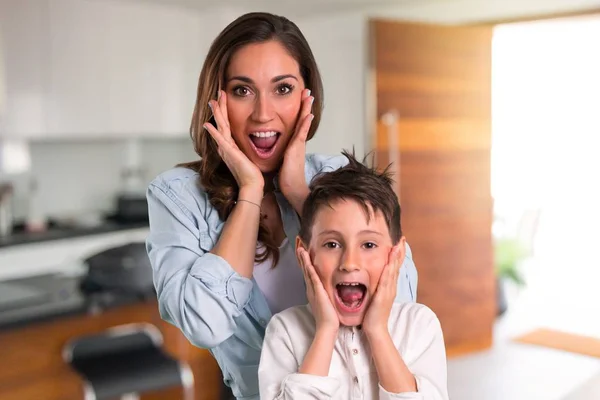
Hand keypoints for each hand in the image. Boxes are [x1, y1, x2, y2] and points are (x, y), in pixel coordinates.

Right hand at [204, 91, 263, 190]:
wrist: (251, 185)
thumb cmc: (252, 174)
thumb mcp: (248, 156)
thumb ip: (246, 149)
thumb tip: (252, 142)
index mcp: (230, 146)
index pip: (226, 126)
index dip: (224, 113)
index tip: (223, 101)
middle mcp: (226, 147)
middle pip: (221, 123)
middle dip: (219, 109)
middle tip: (217, 95)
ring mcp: (226, 149)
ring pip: (220, 128)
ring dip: (217, 114)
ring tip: (213, 102)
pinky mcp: (230, 154)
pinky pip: (220, 140)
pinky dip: (214, 132)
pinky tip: (208, 124)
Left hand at [279, 89, 313, 207]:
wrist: (292, 188)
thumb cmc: (286, 177)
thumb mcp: (284, 160)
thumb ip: (283, 153)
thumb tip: (278, 149)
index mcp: (294, 143)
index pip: (297, 123)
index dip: (300, 111)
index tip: (302, 99)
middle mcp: (298, 142)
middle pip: (303, 119)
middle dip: (305, 105)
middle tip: (307, 91)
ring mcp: (298, 144)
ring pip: (303, 123)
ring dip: (306, 109)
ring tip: (309, 96)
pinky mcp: (296, 149)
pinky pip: (301, 134)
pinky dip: (306, 124)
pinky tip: (309, 114)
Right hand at [298, 247, 338, 332]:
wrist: (327, 327)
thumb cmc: (329, 316)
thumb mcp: (326, 301)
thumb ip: (326, 293)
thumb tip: (329, 288)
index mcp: (313, 290)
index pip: (308, 272)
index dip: (305, 262)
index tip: (304, 252)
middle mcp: (311, 288)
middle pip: (305, 269)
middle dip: (302, 258)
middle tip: (299, 246)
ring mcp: (313, 290)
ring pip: (307, 272)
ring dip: (304, 261)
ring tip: (301, 250)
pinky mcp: (318, 293)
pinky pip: (313, 279)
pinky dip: (310, 270)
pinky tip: (308, 263)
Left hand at [362, 245, 402, 335]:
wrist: (375, 329)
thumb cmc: (373, 314)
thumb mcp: (376, 296)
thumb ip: (377, 287)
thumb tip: (375, 278)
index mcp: (389, 287)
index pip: (395, 267)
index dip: (397, 255)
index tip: (399, 243)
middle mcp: (391, 287)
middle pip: (397, 266)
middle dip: (400, 252)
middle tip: (402, 239)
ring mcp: (388, 292)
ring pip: (393, 272)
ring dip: (395, 258)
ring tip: (397, 246)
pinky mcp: (382, 297)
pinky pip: (386, 282)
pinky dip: (388, 272)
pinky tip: (389, 264)